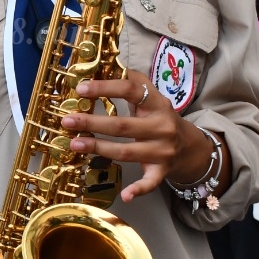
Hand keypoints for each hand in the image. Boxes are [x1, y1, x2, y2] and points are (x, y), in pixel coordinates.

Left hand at [64, 74, 201, 199]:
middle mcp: (162, 127)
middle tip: (68, 120)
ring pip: (128, 151)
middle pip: (123, 125)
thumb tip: (109, 63)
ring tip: (75, 144)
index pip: (131, 90)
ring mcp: (163, 151)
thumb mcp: (152, 97)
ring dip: (99, 149)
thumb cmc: (161, 117)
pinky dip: (139, 190)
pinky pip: (150, 182)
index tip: (81, 89)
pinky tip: (126, 196)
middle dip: (93, 123)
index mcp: (158, 104)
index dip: (106, 88)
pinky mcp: (162, 172)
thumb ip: (134, 82)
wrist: (191, 146)